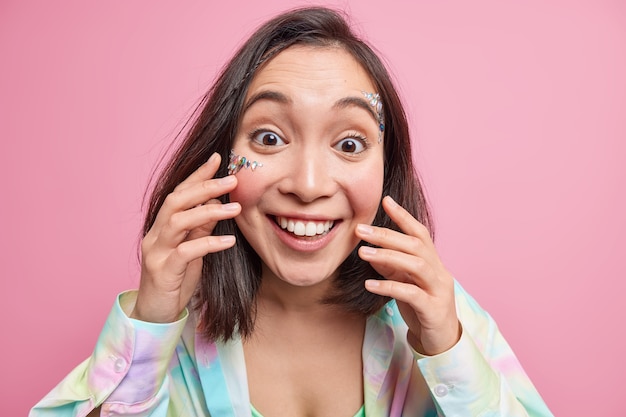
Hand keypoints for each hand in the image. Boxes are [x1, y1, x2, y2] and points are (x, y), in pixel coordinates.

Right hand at [132, 153, 240, 322]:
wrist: (155, 315)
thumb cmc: (175, 281)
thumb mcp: (192, 251)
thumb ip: (201, 228)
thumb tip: (217, 203)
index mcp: (161, 227)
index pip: (179, 193)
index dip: (197, 175)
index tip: (218, 159)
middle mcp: (155, 235)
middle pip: (177, 201)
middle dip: (205, 187)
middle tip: (233, 180)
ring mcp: (156, 252)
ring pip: (179, 222)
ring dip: (209, 211)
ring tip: (237, 208)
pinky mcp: (163, 271)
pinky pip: (186, 252)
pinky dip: (209, 243)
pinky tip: (229, 241)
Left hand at [356, 196, 460, 355]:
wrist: (442, 342)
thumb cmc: (423, 309)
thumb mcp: (406, 284)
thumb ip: (393, 268)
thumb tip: (372, 251)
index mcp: (433, 263)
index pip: (419, 233)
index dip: (403, 216)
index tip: (385, 200)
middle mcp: (439, 272)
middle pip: (416, 245)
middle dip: (387, 235)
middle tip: (360, 229)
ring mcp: (439, 290)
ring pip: (417, 265)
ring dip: (388, 256)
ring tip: (362, 253)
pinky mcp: (433, 310)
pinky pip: (411, 294)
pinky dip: (390, 286)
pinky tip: (369, 285)